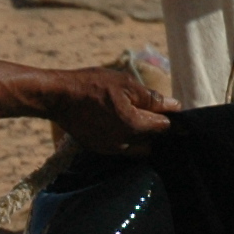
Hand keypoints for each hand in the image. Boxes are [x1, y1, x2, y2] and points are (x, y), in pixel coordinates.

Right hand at [48, 66, 174, 155]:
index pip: (164, 127)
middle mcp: (124, 143)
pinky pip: (121, 148)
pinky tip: (115, 122)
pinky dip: (124, 138)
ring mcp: (110, 148)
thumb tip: (174, 106)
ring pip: (137, 148)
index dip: (169, 117)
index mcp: (134, 125)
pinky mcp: (99, 149)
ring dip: (140, 136)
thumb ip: (151, 98)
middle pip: (152, 141)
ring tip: (132, 117)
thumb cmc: (92, 85)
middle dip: (155, 129)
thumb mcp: (125, 84)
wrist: (59, 97)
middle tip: (148, 111)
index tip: (170, 110)